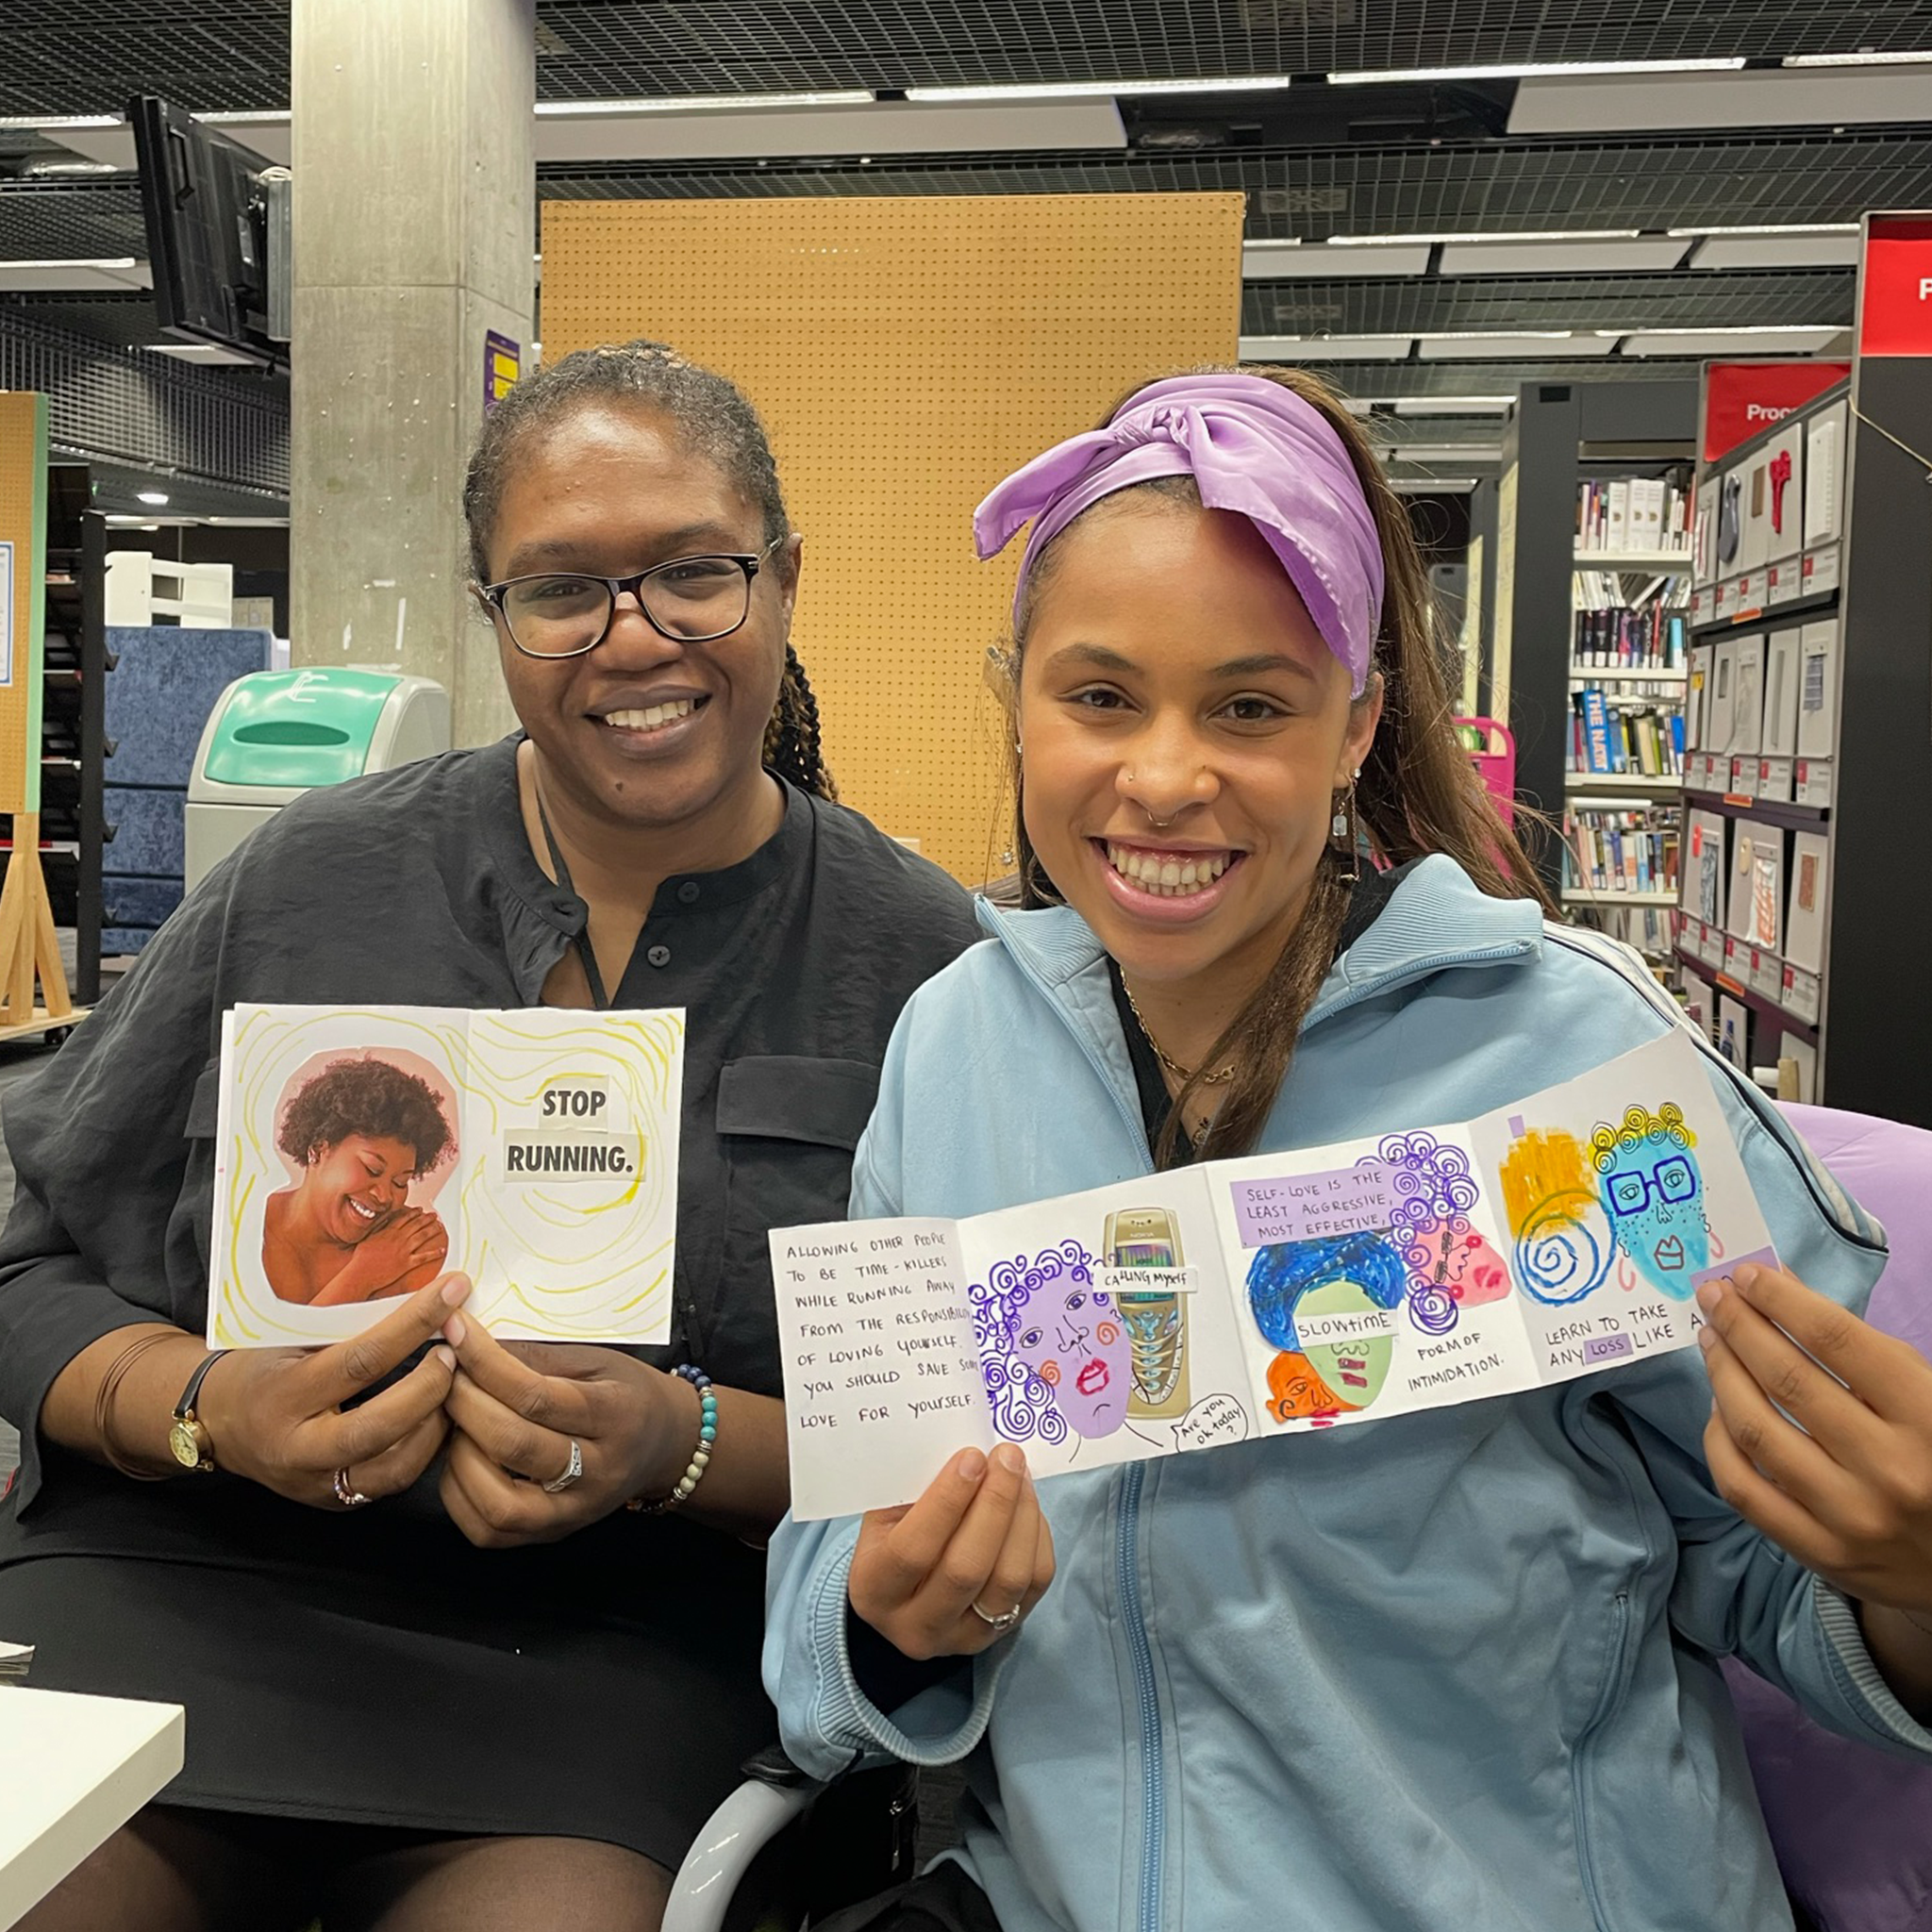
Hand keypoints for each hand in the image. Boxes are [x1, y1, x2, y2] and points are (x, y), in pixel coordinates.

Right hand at [195, 1274, 470, 1507]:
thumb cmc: (263, 1368)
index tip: (452, 1291)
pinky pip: (393, 1483)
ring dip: (438, 1424)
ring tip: (457, 1386)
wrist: (220, 1425)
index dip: (413, 1324)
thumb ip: (346, 1328)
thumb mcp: (289, 1341)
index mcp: (283, 1396)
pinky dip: (425, 1449)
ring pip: (396, 1468)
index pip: (360, 1360)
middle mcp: (298, 1449)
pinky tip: (441, 1417)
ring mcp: (317, 1484)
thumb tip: (421, 1290)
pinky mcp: (335, 1502)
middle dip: (431, 1387)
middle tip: (457, 1351)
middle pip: (380, 1427)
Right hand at [344, 1207, 447, 1295]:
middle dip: (427, 1218)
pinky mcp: (406, 1263)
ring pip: (422, 1236)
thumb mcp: (367, 1238)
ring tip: (440, 1226)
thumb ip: (377, 1229)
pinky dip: (434, 1253)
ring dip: (432, 1230)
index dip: (414, 1213)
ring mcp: (403, 1250)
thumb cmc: (361, 1258)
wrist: (361, 1274)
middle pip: (416, 1225)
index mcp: (388, 1232)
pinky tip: (442, 1250)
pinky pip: (424, 1257)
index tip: (420, 1210)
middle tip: (434, 1215)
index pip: (404, 1218)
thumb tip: (384, 1220)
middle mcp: (398, 1239)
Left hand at [438, 1311, 690, 1547]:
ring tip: (455, 1420)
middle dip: (464, 1402)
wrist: (665, 1446)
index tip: (455, 1331)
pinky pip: (489, 1530)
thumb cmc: (626, 1393)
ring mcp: (573, 1512)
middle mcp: (597, 1472)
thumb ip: (540, 1357)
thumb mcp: (598, 1360)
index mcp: (615, 1416)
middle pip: (513, 1445)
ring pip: (498, 1503)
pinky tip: (460, 1456)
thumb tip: (473, 1344)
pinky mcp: (551, 1534)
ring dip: (460, 1455)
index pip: (536, 1395)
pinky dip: (459, 1492)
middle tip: (444, 1372)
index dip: (486, 1363)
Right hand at [848, 1445, 1055, 1661]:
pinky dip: (1037, 1536)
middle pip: (965, 1569)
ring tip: (1020, 1475)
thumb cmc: (894, 1538)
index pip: (912, 1551)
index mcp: (874, 1590)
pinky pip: (1034, 1583)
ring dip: (1022, 1517)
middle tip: (1007, 1457)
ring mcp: (963, 1638)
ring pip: (1007, 1579)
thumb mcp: (886, 1516)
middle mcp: (916, 1626)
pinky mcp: (1003, 1634)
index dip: (947, 1501)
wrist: (908, 1594)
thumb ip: (917, 1490)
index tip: (972, 1456)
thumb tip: (969, 1455)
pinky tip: (1027, 1505)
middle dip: (994, 1504)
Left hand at [1700, 1261, 1931, 1614]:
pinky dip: (1719, 1442)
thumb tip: (1780, 1283)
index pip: (1836, 1340)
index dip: (1781, 1299)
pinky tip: (1718, 1409)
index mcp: (1928, 1417)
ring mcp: (1851, 1516)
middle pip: (1787, 1380)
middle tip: (1713, 1297)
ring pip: (1755, 1432)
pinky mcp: (1820, 1553)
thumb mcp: (1923, 1392)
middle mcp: (1890, 1468)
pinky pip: (1743, 1489)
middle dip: (1740, 1327)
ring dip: (1722, 1375)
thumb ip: (1857, 1344)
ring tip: (1711, 1341)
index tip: (1746, 1276)